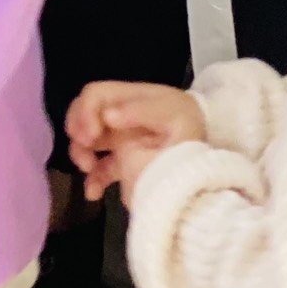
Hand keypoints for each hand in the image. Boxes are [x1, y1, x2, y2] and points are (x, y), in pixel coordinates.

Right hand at [65, 81, 204, 205]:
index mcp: (132, 98)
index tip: (88, 137)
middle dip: (77, 132)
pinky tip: (94, 193)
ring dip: (81, 153)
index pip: (95, 95)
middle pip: (84, 114)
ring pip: (87, 139)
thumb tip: (108, 116)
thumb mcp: (172, 117)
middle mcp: (122, 116)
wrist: (209, 167)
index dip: (85, 112)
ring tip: (89, 170)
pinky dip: (93, 179)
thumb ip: (140, 112)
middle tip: (84, 154)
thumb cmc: (190, 134)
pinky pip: (100, 167)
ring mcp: (123, 139)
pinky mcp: (126, 164)